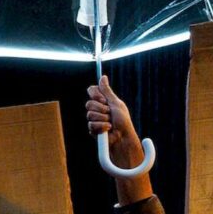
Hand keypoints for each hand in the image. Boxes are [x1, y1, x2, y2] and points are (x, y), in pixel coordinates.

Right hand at [85, 76, 152, 202]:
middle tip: (110, 113)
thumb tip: (103, 77)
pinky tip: (108, 129)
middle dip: (101, 109)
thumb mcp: (116, 103)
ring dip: (103, 119)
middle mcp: (97, 109)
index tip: (104, 99)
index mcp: (102, 101)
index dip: (96, 94)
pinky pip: (91, 124)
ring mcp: (94, 119)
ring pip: (90, 114)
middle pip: (89, 103)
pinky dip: (102, 127)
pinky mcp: (92, 129)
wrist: (123, 137)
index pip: (91, 91)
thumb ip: (107, 91)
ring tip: (111, 123)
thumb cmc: (123, 121)